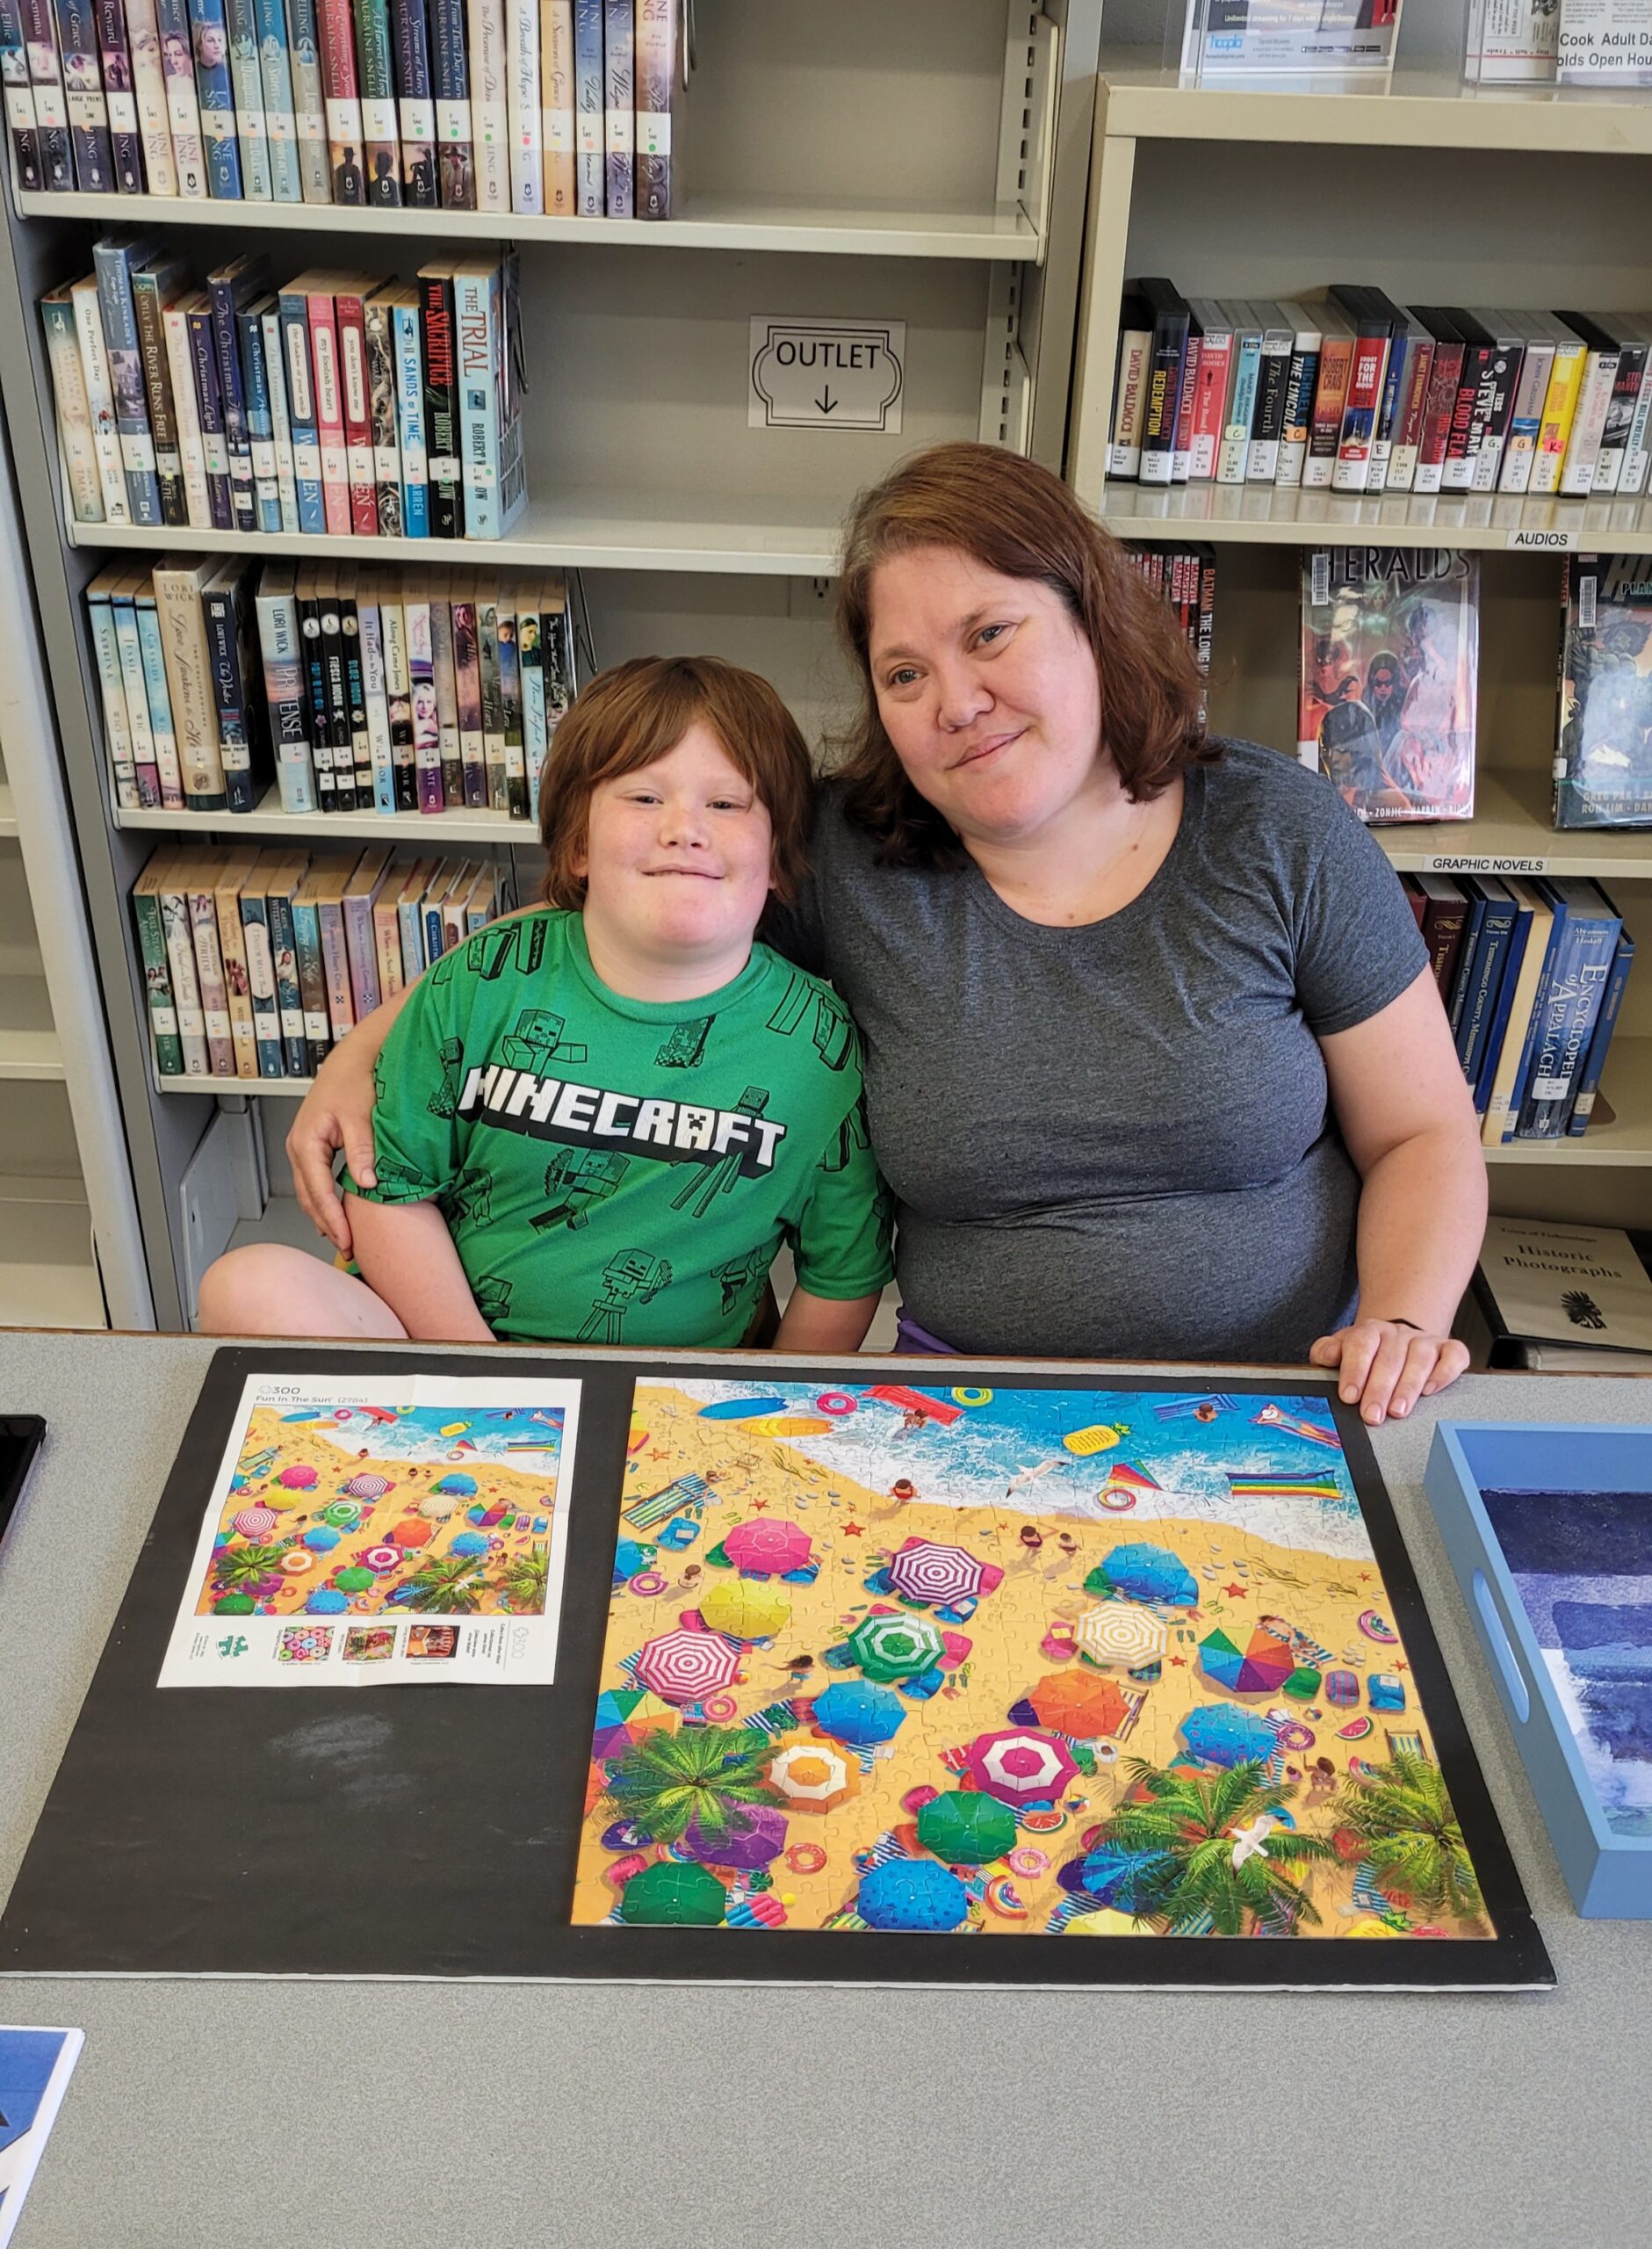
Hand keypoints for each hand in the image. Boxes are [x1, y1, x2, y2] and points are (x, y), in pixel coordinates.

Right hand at [286, 1044, 378, 1255]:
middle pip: (309, 1197)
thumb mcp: (361, 1116)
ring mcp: (303, 1148)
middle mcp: (299, 1147)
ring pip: (310, 1192)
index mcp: (307, 1141)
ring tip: (344, 1240)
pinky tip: (338, 1214)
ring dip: (324, 1216)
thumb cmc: (355, 1081)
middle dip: (327, 1225)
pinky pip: (316, 1182)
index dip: (333, 1218)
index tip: (347, 1239)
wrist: (351, 1060)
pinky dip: (325, 1201)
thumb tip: (366, 1183)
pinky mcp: (313, 1147)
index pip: (318, 1191)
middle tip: (348, 1249)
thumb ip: (362, 1150)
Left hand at [1309, 1320, 1469, 1425]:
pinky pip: (1453, 1356)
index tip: (1349, 1396)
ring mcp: (1425, 1340)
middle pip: (1390, 1358)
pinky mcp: (1448, 1349)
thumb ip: (1327, 1351)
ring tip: (1398, 1411)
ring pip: (1421, 1358)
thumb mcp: (1342, 1349)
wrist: (1398, 1339)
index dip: (1355, 1370)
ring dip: (1409, 1386)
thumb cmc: (1369, 1353)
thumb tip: (1326, 1356)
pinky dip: (1444, 1373)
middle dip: (1380, 1389)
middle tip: (1372, 1415)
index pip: (1361, 1345)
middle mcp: (1398, 1333)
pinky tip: (1430, 1390)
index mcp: (1370, 1331)